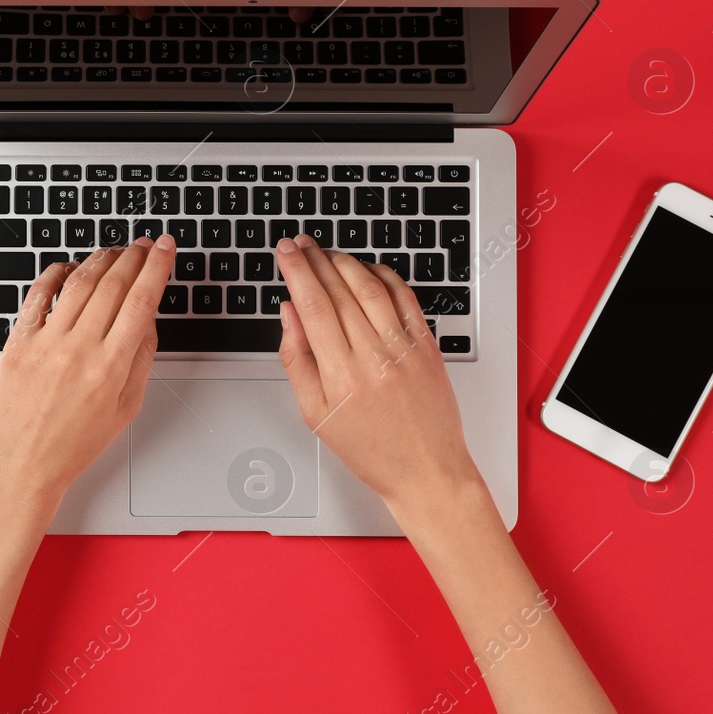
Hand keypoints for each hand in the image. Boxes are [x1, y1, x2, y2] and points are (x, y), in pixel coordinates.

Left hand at [0, 236, 174, 519]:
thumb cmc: (70, 446)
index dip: (158, 267)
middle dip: (134, 256)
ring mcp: (46, 342)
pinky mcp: (19, 342)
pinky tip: (69, 266)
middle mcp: (79, 348)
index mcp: (111, 366)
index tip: (165, 248)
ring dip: (101, 259)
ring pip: (79, 282)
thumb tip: (147, 321)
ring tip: (115, 251)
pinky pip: (38, 295)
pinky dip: (56, 273)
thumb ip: (140, 361)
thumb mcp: (124, 409)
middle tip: (145, 244)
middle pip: (113, 283)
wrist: (20, 466)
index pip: (142, 300)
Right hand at [273, 232, 479, 513]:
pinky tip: (368, 270)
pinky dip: (385, 276)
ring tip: (327, 253)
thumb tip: (288, 315)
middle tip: (300, 243)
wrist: (426, 470)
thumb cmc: (370, 448)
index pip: (313, 306)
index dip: (296, 271)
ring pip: (372, 287)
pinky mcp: (428, 346)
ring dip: (346, 262)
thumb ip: (296, 360)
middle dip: (315, 260)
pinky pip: (406, 298)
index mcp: (341, 375)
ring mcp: (405, 348)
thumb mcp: (315, 413)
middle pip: (340, 291)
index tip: (285, 252)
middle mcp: (374, 357)